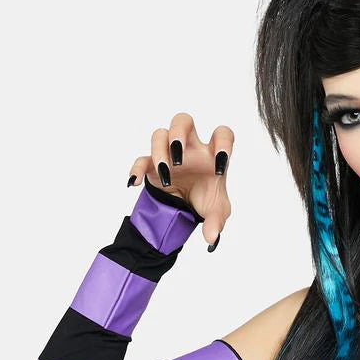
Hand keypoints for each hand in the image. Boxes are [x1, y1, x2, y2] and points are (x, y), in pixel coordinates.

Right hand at [127, 111, 233, 248]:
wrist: (184, 208)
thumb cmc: (204, 200)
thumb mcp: (216, 213)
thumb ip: (216, 223)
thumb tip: (211, 238)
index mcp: (211, 155)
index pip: (222, 134)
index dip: (223, 142)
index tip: (221, 162)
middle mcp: (190, 149)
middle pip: (183, 121)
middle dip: (178, 132)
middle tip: (179, 155)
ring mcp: (169, 154)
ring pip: (160, 134)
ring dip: (159, 151)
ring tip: (165, 175)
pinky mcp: (151, 166)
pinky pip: (141, 160)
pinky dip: (137, 169)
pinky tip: (136, 183)